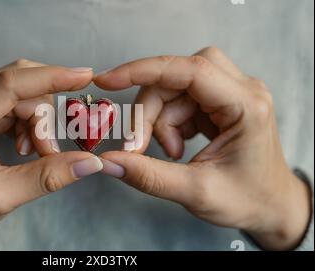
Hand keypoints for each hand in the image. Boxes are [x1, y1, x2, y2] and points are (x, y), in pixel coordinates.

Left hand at [0, 60, 102, 249]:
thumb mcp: (1, 197)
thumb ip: (47, 177)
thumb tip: (90, 163)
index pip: (13, 82)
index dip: (52, 76)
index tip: (85, 77)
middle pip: (23, 85)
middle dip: (45, 116)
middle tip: (49, 152)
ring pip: (22, 92)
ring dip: (38, 122)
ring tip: (32, 155)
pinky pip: (14, 100)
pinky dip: (28, 122)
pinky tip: (24, 146)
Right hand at [94, 47, 311, 249]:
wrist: (272, 207)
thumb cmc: (247, 200)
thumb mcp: (196, 192)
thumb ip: (149, 176)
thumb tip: (109, 161)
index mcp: (246, 106)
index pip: (191, 70)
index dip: (144, 71)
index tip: (108, 80)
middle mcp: (242, 90)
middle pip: (177, 76)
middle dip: (150, 110)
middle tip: (138, 146)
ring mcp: (230, 94)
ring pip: (174, 89)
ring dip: (159, 121)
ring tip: (170, 154)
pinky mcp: (219, 103)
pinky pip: (179, 100)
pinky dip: (168, 123)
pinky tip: (177, 147)